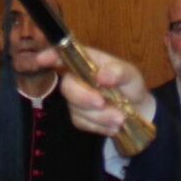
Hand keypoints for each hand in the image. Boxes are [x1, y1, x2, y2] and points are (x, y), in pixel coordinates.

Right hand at [34, 43, 150, 138]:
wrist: (139, 111)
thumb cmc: (131, 86)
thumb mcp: (131, 74)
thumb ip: (118, 72)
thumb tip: (101, 76)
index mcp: (88, 61)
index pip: (65, 55)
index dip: (51, 55)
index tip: (41, 59)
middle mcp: (78, 78)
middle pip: (67, 86)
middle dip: (83, 97)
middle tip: (102, 103)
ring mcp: (77, 98)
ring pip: (76, 108)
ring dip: (99, 116)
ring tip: (120, 118)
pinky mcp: (80, 117)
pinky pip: (82, 123)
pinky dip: (99, 126)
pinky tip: (113, 125)